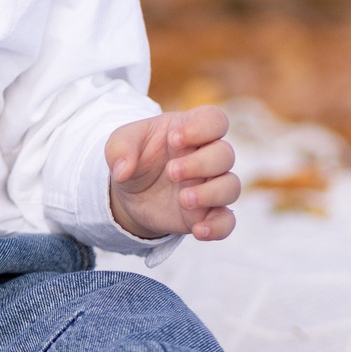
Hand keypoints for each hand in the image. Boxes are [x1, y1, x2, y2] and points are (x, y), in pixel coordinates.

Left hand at [107, 106, 238, 242]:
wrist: (132, 194)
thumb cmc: (135, 158)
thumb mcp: (120, 145)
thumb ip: (119, 149)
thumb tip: (123, 171)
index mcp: (190, 131)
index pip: (215, 120)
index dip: (202, 128)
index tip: (174, 139)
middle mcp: (207, 157)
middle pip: (225, 154)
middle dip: (200, 164)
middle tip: (170, 172)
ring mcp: (210, 186)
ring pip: (231, 186)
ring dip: (211, 193)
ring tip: (183, 199)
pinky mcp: (207, 214)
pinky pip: (226, 221)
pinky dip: (218, 227)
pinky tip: (198, 231)